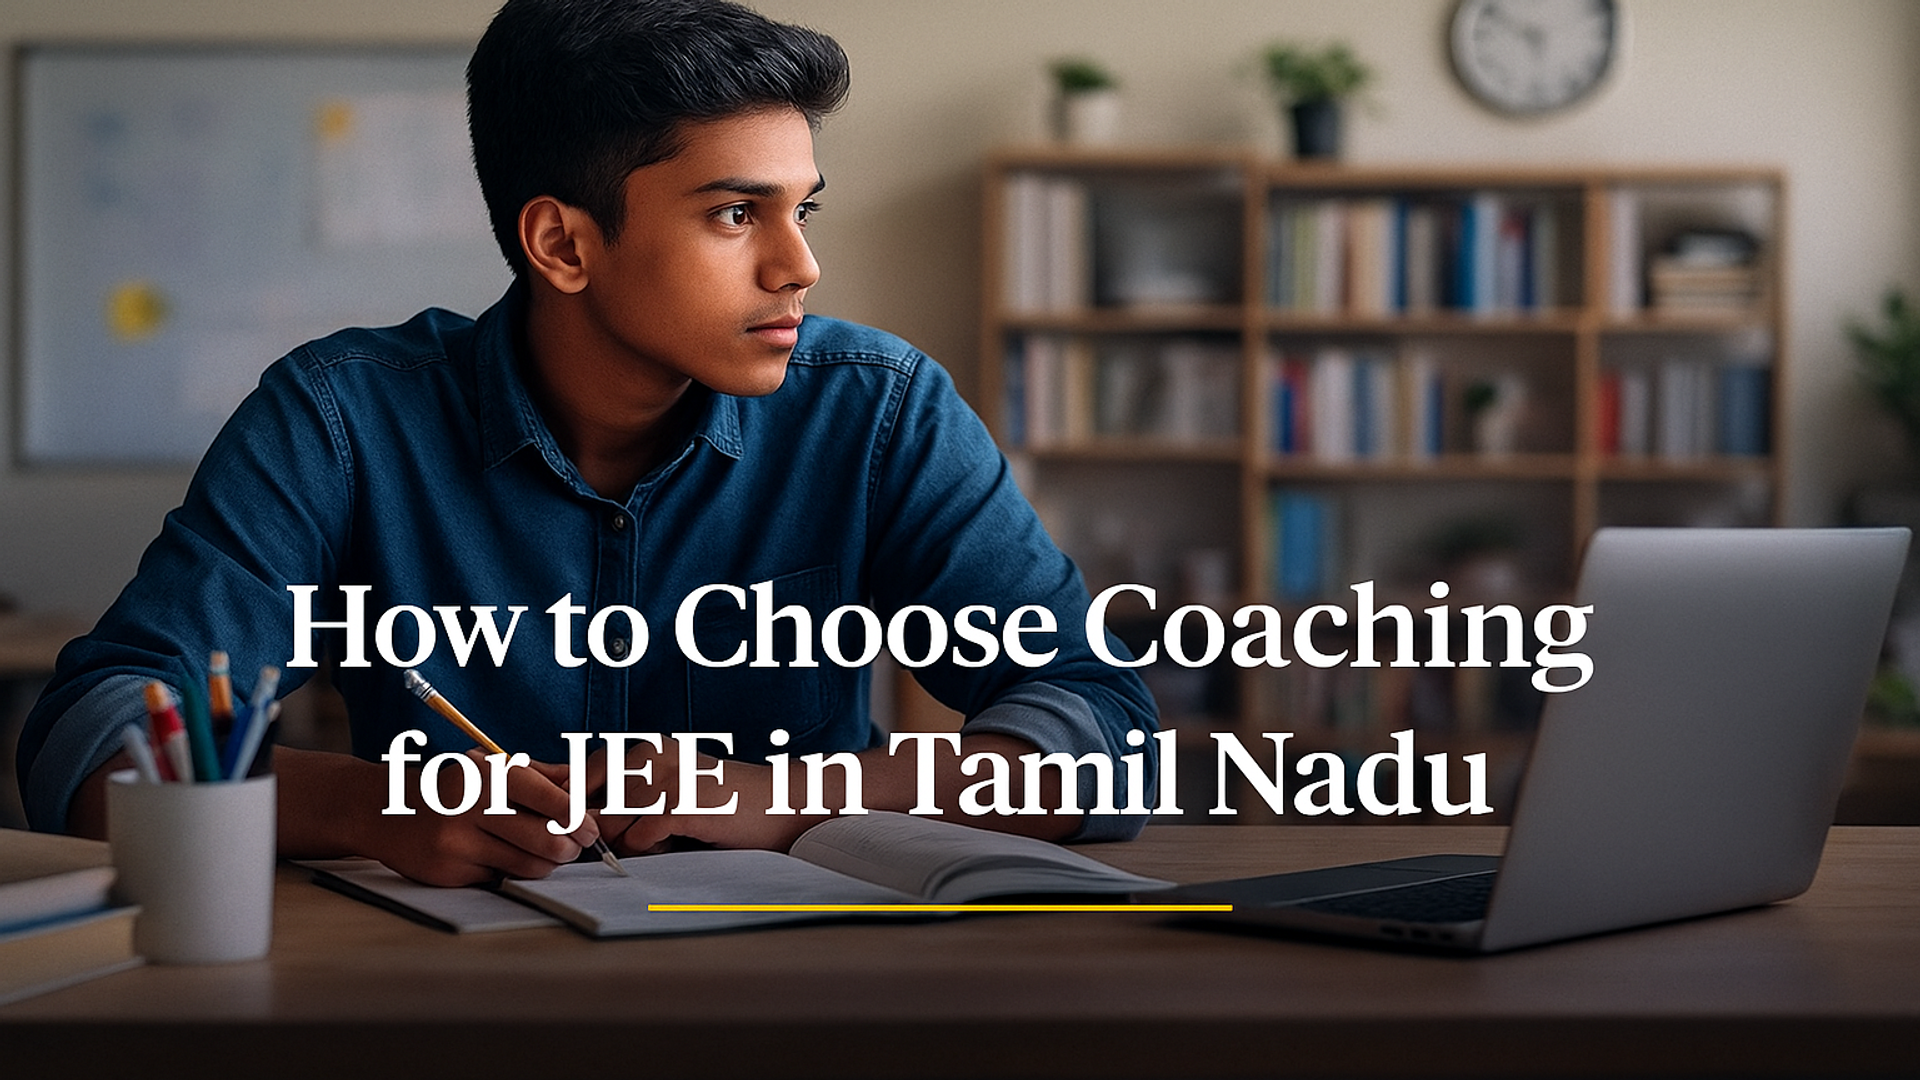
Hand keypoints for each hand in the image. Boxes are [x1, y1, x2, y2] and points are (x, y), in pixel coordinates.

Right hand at [352, 750, 601, 886]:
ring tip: (544, 853)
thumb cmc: (454, 787)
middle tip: (574, 847)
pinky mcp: (448, 873)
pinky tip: (500, 857)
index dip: (578, 818)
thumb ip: (540, 775)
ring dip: (546, 864)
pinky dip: (510, 872)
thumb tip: (583, 787)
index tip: (590, 829)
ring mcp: (457, 844)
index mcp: (487, 775)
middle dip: (570, 847)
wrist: (387, 810)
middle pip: (546, 840)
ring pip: (528, 866)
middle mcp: (470, 807)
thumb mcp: (492, 767)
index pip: (550, 800)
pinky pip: (500, 879)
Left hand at [580, 739, 818, 855]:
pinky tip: (678, 839)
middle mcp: (650, 757)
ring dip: (629, 843)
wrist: (777, 805)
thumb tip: (569, 817)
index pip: (580, 775)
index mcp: (644, 749)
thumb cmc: (719, 803)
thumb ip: (620, 795)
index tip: (586, 826)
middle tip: (640, 834)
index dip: (576, 807)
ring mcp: (665, 780)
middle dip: (605, 831)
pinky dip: (650, 849)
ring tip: (663, 836)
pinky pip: (637, 839)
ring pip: (610, 826)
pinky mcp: (682, 806)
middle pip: (591, 807)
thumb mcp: (667, 786)